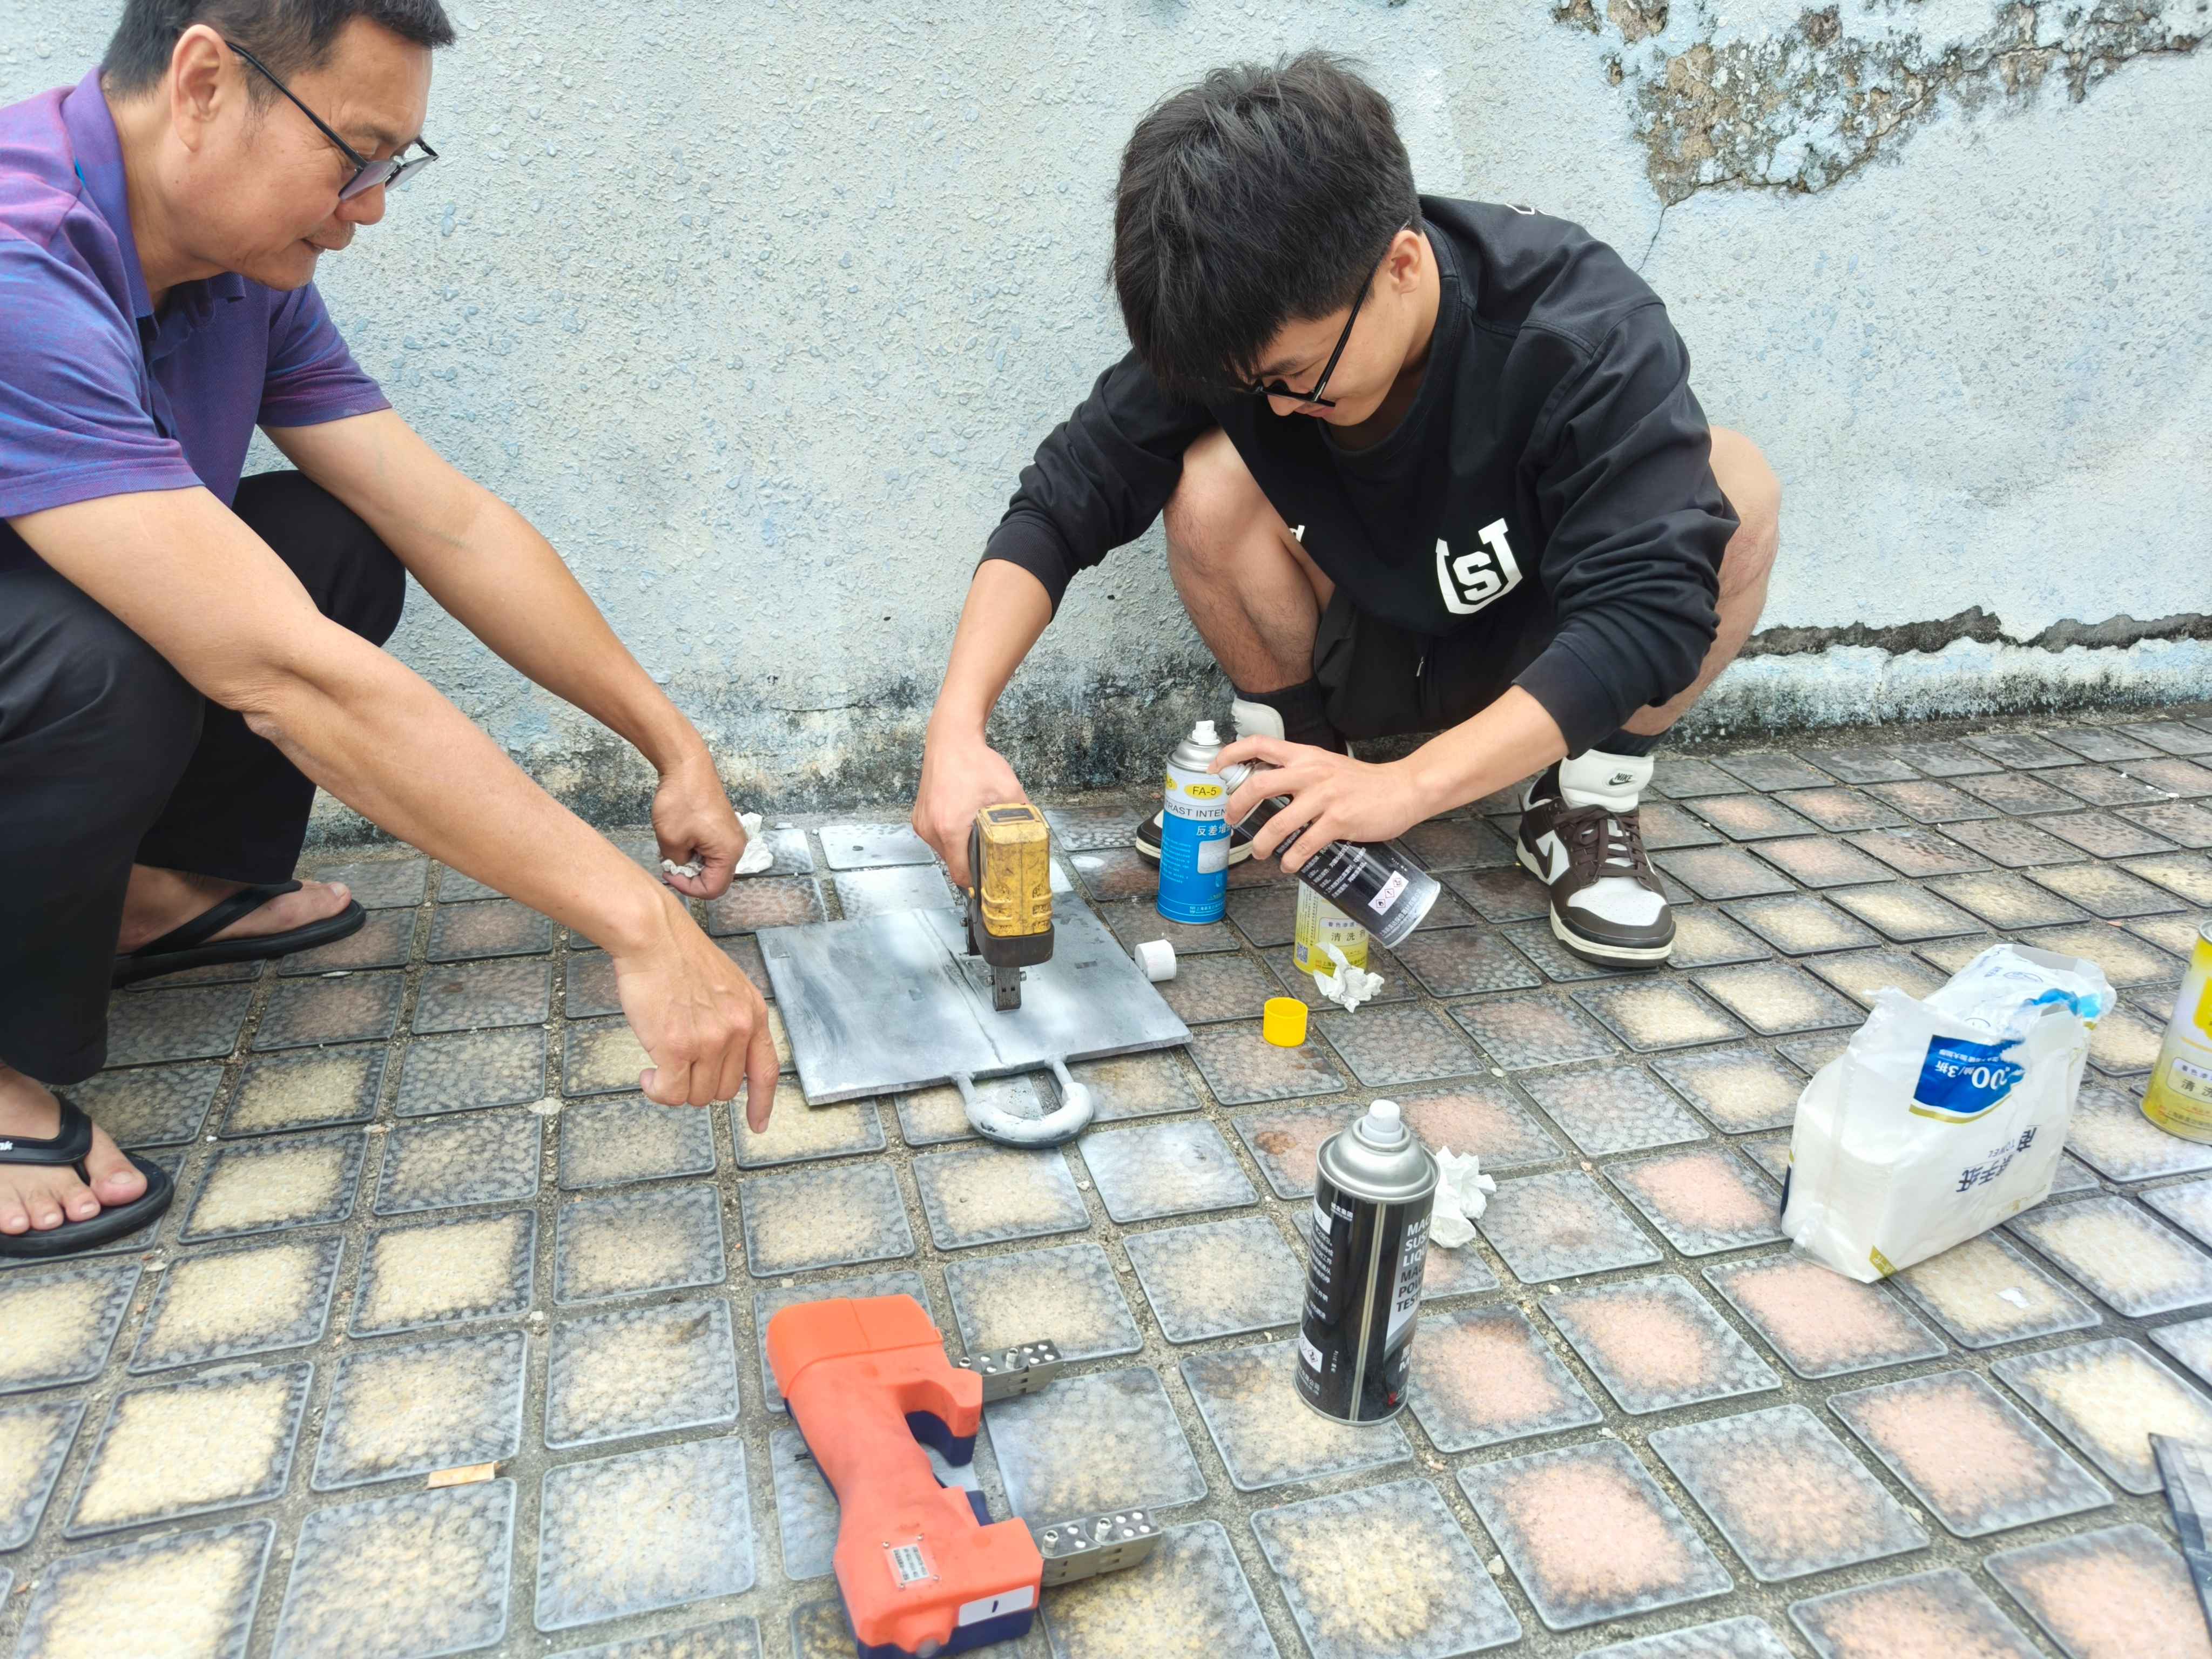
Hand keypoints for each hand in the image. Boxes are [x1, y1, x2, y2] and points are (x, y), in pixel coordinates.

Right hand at [610, 889, 777, 1126]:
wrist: (653, 936)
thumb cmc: (678, 957)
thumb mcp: (726, 986)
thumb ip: (732, 1020)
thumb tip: (723, 1057)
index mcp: (752, 1014)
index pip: (766, 1071)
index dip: (762, 1103)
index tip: (758, 1124)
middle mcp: (737, 1030)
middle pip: (724, 1090)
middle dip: (698, 1086)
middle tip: (677, 1070)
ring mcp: (710, 1040)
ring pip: (697, 1096)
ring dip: (675, 1089)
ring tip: (659, 1066)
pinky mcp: (678, 1047)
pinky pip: (671, 1093)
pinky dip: (657, 1091)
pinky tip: (648, 1075)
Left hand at [652, 748, 745, 899]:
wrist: (688, 766)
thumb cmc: (682, 800)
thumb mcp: (671, 840)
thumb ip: (676, 864)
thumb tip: (679, 868)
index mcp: (729, 853)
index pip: (713, 889)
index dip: (688, 888)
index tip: (669, 873)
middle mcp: (737, 847)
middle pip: (716, 878)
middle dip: (691, 876)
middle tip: (669, 864)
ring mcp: (732, 836)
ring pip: (713, 864)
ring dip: (692, 863)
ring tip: (673, 849)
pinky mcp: (724, 827)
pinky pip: (713, 849)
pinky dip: (696, 851)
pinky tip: (682, 838)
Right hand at [914, 728, 1028, 886]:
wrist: (952, 739)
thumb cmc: (976, 762)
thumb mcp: (1009, 792)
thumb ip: (1022, 818)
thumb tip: (1034, 837)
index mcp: (950, 829)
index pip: (961, 874)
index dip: (977, 881)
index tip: (990, 880)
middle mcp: (931, 829)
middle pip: (953, 862)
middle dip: (972, 860)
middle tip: (990, 852)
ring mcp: (923, 823)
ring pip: (945, 850)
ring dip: (961, 846)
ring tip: (976, 830)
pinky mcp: (919, 816)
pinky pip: (937, 836)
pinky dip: (951, 834)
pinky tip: (963, 819)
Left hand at [1215, 737, 1432, 870]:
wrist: (1403, 789)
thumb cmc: (1363, 782)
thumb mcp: (1327, 766)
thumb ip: (1299, 772)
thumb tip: (1267, 788)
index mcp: (1306, 756)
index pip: (1260, 744)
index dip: (1231, 753)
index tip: (1214, 768)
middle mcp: (1311, 773)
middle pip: (1259, 785)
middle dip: (1236, 806)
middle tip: (1230, 821)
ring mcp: (1325, 798)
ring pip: (1278, 823)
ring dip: (1262, 843)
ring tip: (1259, 852)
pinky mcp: (1339, 821)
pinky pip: (1304, 844)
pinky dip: (1291, 859)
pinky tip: (1289, 865)